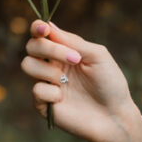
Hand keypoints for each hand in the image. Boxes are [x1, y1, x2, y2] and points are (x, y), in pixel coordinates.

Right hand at [21, 20, 141, 141]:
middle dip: (48, 49)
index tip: (43, 28)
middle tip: (74, 58)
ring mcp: (47, 83)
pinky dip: (51, 92)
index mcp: (65, 50)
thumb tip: (49, 26)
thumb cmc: (110, 83)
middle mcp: (53, 64)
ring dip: (49, 70)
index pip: (42, 34)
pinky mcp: (43, 103)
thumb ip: (74, 42)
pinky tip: (63, 99)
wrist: (114, 115)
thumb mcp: (97, 56)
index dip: (38, 28)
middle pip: (31, 46)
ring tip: (66, 80)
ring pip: (27, 65)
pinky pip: (36, 90)